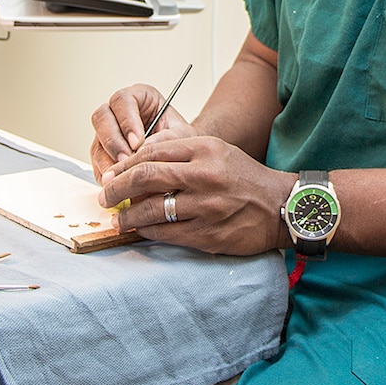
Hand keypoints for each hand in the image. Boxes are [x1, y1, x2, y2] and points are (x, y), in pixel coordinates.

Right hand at [89, 83, 193, 181]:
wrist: (180, 156)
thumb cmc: (180, 139)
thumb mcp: (182, 135)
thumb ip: (167, 138)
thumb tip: (145, 147)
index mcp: (138, 98)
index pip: (123, 100)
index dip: (127, 120)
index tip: (137, 141)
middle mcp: (118, 113)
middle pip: (102, 118)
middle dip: (113, 142)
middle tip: (127, 159)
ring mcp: (107, 134)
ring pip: (97, 143)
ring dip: (108, 161)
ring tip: (124, 175)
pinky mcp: (104, 155)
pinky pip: (97, 164)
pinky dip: (106, 174)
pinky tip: (119, 182)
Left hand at [96, 134, 295, 255]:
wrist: (280, 206)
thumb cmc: (243, 177)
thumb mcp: (216, 150)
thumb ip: (180, 150)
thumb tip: (138, 156)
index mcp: (204, 149)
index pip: (152, 152)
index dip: (125, 164)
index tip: (112, 174)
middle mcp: (204, 175)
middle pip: (145, 177)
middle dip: (116, 188)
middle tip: (105, 196)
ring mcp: (206, 207)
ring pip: (151, 210)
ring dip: (127, 216)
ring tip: (117, 219)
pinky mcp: (207, 234)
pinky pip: (165, 234)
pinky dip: (147, 232)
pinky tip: (140, 230)